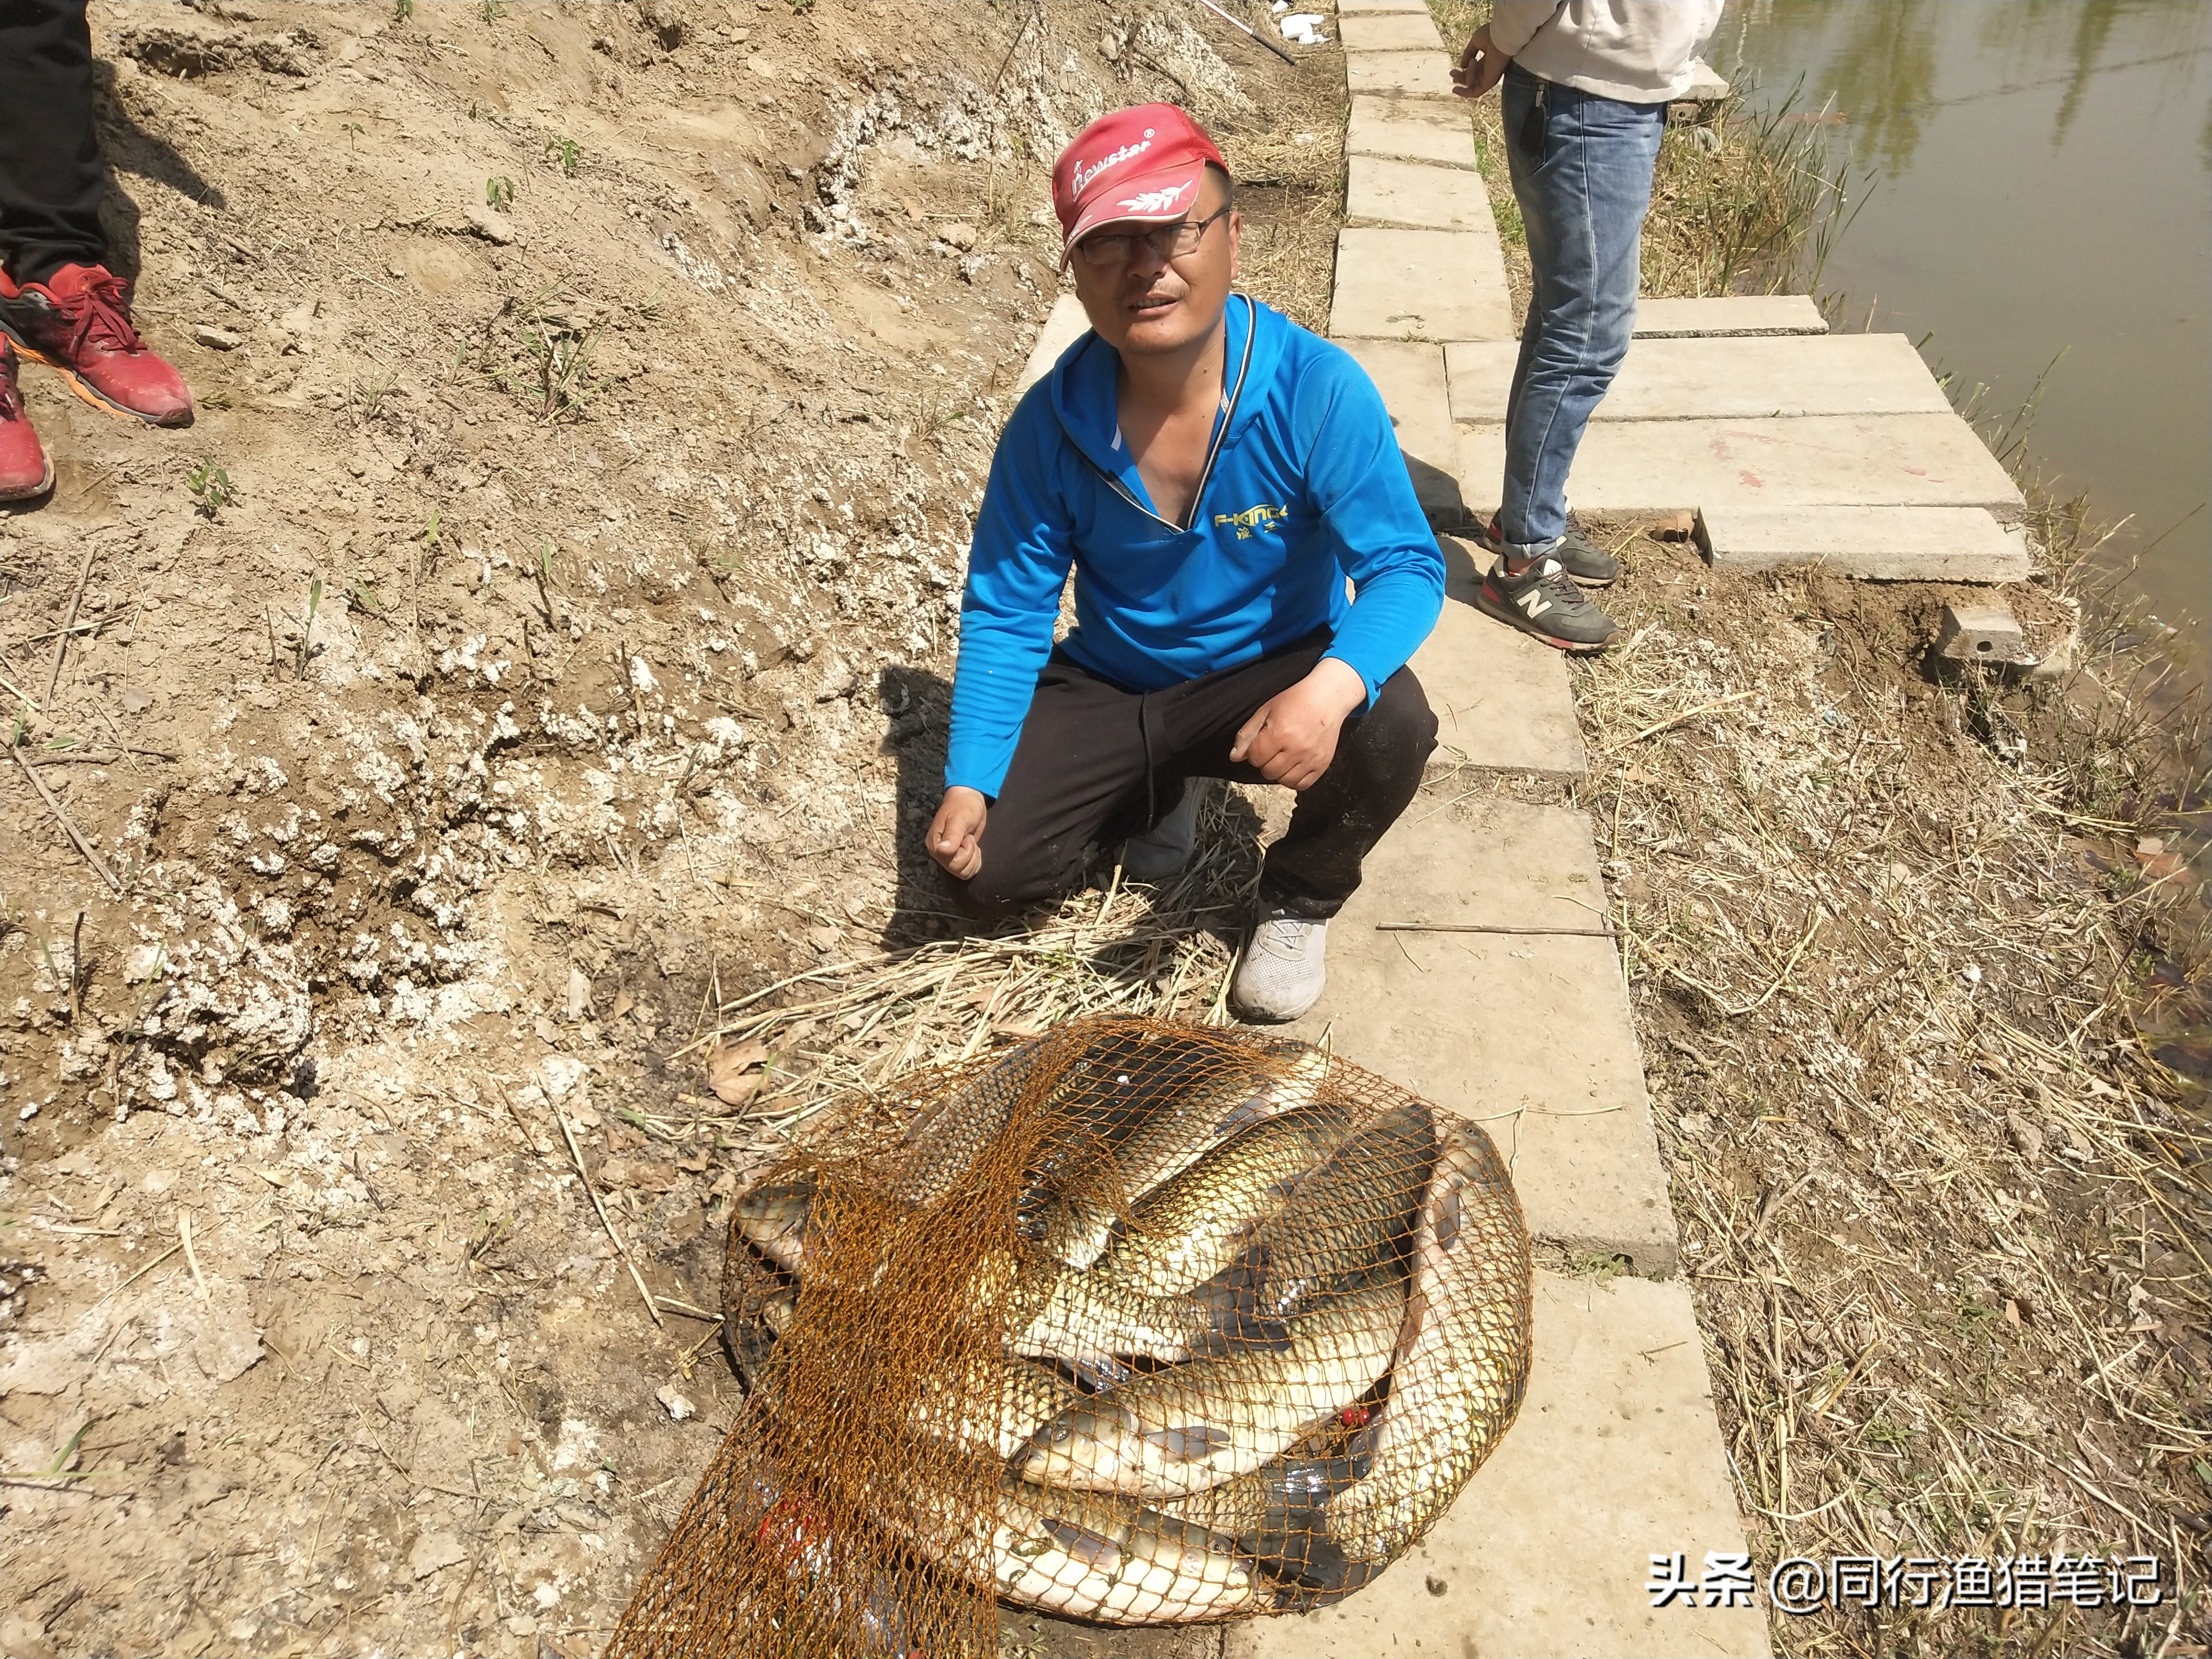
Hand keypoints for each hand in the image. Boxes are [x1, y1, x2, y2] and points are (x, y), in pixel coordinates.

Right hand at [928, 786, 987, 880]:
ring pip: (963, 873)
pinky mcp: (956, 858)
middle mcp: (939, 853)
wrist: (969, 800)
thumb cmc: (964, 806)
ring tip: (969, 841)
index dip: (964, 852)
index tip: (965, 836)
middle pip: (957, 870)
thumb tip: (943, 851)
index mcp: (935, 844)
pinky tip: (973, 847)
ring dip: (973, 858)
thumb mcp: (960, 818)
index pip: (950, 863)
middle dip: (969, 854)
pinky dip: (975, 861)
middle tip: (968, 837)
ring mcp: (947, 857)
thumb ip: (952, 835)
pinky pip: (967, 871)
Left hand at [1229, 658, 1368, 791]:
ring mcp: (1311, 758)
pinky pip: (1303, 785)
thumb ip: (1247, 735)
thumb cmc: (1296, 700)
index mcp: (1279, 733)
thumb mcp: (1266, 711)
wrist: (1327, 697)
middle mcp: (1296, 748)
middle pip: (1268, 772)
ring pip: (1285, 781)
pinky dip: (1295, 780)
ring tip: (1284, 758)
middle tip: (1274, 749)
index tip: (1261, 744)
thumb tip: (1235, 757)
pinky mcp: (1322, 764)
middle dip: (1265, 762)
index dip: (1254, 752)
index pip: (1255, 758)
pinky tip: (1294, 766)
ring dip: (1279, 772)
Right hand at [1451, 24, 1509, 99]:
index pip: (1474, 70)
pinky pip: (1475, 91)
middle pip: (1473, 78)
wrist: (1501, 35)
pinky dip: (1465, 92)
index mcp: (1487, 59)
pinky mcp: (1490, 81)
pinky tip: (1456, 89)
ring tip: (1455, 76)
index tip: (1452, 71)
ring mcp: (1490, 76)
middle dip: (1461, 78)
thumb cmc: (1491, 34)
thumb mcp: (1475, 41)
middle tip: (1451, 73)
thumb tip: (1462, 65)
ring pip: (1473, 86)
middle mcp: (1489, 69)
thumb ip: (1468, 53)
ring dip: (1462, 82)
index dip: (1463, 72)